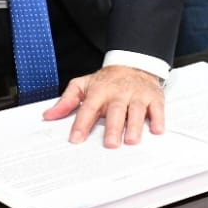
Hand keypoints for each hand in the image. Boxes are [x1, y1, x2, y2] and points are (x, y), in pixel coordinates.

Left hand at [43, 65, 164, 146]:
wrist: (133, 63)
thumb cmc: (107, 80)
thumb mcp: (83, 85)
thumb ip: (67, 101)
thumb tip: (49, 115)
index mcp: (100, 91)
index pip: (88, 108)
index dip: (82, 124)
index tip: (76, 139)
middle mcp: (119, 93)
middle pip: (116, 111)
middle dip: (113, 127)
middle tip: (110, 143)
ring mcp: (137, 95)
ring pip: (136, 111)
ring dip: (135, 126)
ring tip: (131, 140)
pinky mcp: (153, 98)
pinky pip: (157, 109)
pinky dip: (158, 119)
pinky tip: (157, 130)